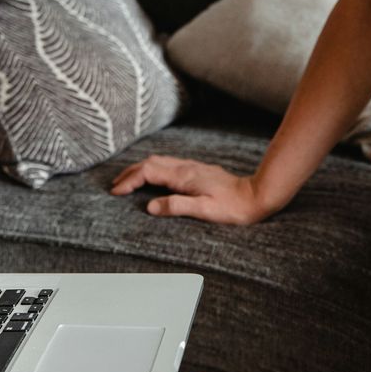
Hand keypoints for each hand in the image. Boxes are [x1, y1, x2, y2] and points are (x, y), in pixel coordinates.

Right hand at [109, 155, 271, 224]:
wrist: (255, 196)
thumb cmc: (232, 207)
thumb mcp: (204, 210)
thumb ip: (176, 206)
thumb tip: (150, 207)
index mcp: (184, 176)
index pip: (148, 172)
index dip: (129, 180)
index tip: (116, 192)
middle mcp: (186, 168)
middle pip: (151, 162)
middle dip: (130, 172)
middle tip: (115, 185)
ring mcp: (192, 167)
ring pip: (160, 162)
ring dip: (141, 169)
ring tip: (128, 181)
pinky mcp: (198, 171)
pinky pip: (169, 165)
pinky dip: (154, 170)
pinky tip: (154, 179)